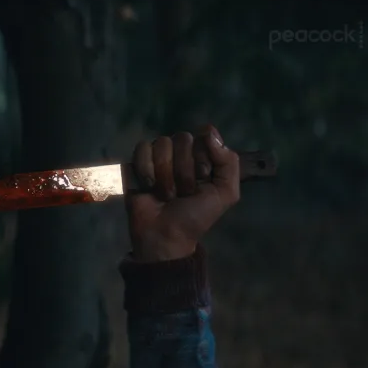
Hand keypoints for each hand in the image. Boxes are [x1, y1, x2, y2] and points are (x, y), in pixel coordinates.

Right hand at [126, 125, 239, 261]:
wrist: (166, 235)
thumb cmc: (196, 217)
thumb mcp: (225, 193)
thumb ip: (229, 162)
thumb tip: (209, 132)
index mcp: (204, 157)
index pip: (204, 136)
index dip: (202, 158)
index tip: (203, 178)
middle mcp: (182, 153)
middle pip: (183, 139)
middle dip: (184, 170)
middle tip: (183, 192)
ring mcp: (159, 156)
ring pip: (162, 144)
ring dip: (165, 175)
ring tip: (166, 194)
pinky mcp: (137, 162)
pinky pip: (142, 149)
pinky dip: (147, 170)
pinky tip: (149, 187)